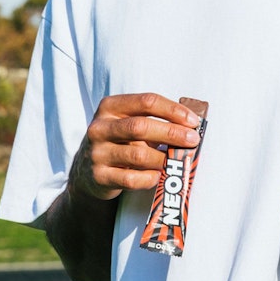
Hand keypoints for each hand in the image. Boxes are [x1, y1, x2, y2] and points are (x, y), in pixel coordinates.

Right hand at [70, 93, 202, 202]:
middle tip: (193, 140)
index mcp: (110, 107)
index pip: (146, 101)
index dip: (172, 110)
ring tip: (177, 160)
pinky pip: (131, 179)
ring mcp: (97, 153)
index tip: (193, 121)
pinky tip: (158, 176)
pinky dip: (150, 178)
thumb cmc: (118, 142)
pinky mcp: (99, 176)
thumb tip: (191, 126)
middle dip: (172, 133)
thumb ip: (154, 121)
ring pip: (138, 154)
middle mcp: (100, 127)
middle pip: (141, 126)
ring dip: (163, 158)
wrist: (86, 172)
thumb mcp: (127, 123)